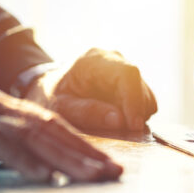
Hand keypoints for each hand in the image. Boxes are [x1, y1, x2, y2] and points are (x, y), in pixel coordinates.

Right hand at [0, 86, 122, 181]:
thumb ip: (16, 141)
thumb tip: (51, 162)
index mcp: (12, 108)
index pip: (57, 127)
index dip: (85, 146)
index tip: (110, 164)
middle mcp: (4, 108)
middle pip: (53, 131)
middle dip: (86, 154)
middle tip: (111, 172)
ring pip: (34, 137)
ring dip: (66, 159)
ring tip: (90, 176)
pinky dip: (24, 160)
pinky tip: (45, 176)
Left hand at [28, 48, 156, 131]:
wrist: (47, 87)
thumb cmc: (49, 97)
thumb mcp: (58, 107)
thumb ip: (86, 112)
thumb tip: (119, 120)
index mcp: (94, 60)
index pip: (127, 74)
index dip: (135, 99)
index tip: (134, 125)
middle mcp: (114, 59)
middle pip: (140, 85)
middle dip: (135, 112)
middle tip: (123, 133)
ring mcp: (124, 69)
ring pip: (146, 94)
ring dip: (137, 114)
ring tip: (114, 126)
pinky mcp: (130, 81)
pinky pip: (145, 100)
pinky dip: (136, 113)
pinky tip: (117, 119)